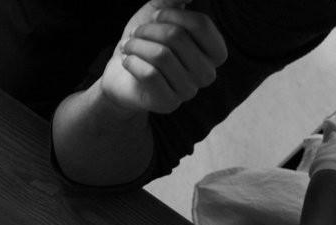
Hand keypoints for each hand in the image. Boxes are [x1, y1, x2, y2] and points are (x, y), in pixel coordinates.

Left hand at [96, 0, 227, 115]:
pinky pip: (149, 74)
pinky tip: (127, 62)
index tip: (154, 16)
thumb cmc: (146, 43)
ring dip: (136, 44)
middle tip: (136, 33)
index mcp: (214, 52)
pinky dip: (132, 62)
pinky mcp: (167, 103)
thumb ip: (173, 0)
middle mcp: (207, 73)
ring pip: (160, 55)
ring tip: (127, 45)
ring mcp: (189, 91)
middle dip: (149, 29)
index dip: (173, 15)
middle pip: (177, 38)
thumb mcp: (159, 14)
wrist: (120, 75)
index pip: (201, 24)